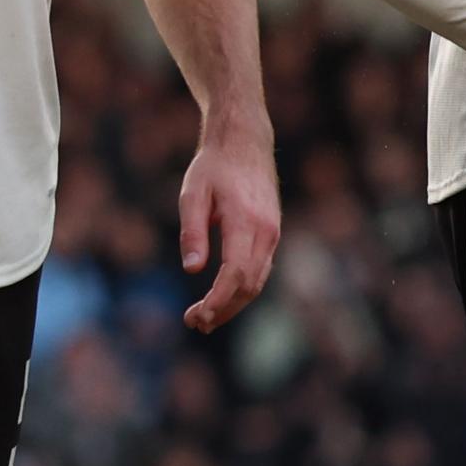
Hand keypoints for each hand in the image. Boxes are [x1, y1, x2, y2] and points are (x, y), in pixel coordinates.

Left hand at [177, 125, 282, 333]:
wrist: (245, 141)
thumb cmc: (214, 166)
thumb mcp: (192, 193)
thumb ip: (193, 232)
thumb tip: (192, 270)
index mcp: (245, 221)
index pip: (235, 273)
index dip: (218, 300)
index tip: (198, 316)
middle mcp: (265, 231)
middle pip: (248, 285)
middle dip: (223, 309)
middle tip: (194, 323)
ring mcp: (272, 234)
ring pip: (257, 281)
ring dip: (232, 304)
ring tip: (204, 318)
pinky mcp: (271, 234)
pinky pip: (260, 270)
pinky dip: (242, 290)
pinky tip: (222, 298)